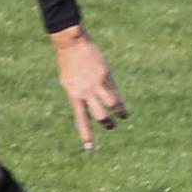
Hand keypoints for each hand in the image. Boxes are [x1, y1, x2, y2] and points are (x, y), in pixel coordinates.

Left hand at [51, 29, 126, 148]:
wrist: (71, 43)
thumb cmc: (68, 63)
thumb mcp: (68, 81)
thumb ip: (78, 94)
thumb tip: (88, 106)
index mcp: (73, 94)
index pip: (80, 118)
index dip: (86, 134)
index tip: (89, 148)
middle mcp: (85, 92)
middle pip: (99, 115)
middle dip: (106, 123)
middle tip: (110, 126)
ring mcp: (96, 84)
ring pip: (111, 105)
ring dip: (118, 113)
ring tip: (121, 117)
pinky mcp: (105, 76)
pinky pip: (115, 93)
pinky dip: (119, 102)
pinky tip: (122, 108)